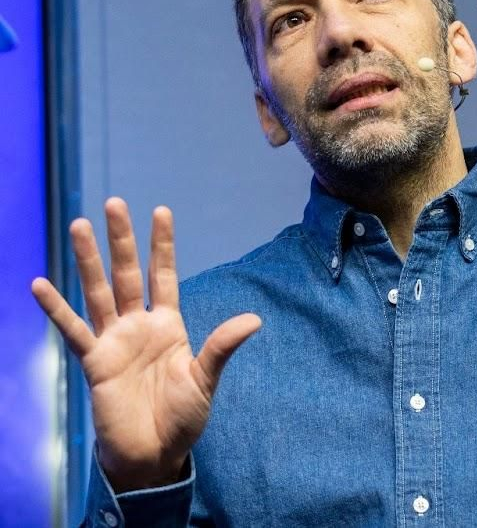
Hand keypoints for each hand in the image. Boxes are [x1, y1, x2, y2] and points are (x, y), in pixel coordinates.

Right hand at [30, 198, 260, 490]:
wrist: (154, 454)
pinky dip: (56, 309)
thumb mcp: (206, 379)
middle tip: (114, 204)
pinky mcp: (94, 362)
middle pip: (128, 274)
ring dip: (88, 261)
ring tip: (79, 225)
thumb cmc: (183, 417)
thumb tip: (254, 319)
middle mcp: (138, 326)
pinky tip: (40, 285)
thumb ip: (222, 347)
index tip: (161, 211)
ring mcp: (114, 341)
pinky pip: (73, 330)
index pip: (164, 276)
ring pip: (98, 292)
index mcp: (169, 325)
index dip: (162, 245)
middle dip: (122, 241)